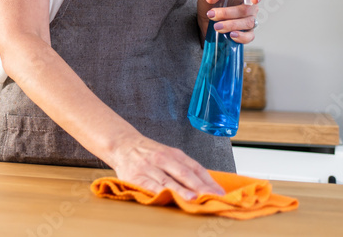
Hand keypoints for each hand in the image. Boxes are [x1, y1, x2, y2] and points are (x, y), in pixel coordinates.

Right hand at [106, 130, 224, 199]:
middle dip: (199, 186)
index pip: (195, 167)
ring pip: (167, 180)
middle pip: (184, 173)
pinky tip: (167, 198)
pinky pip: (149, 185)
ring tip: (193, 199)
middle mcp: (162, 159)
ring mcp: (148, 167)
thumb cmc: (149, 153)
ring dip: (181, 190)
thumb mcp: (169, 155)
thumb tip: (207, 185)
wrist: (122, 144)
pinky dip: (159, 192)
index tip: (220, 193)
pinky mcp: (135, 176)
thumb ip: (185, 168)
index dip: (208, 180)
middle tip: (212, 197)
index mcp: (174, 154)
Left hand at [198, 0, 261, 43]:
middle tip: (213, 15)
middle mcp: (248, 7)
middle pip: (247, 10)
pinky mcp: (246, 33)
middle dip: (228, 13)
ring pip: (248, 23)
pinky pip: (249, 36)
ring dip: (231, 25)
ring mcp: (248, 21)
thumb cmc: (209, 5)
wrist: (203, 22)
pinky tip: (231, 35)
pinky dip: (241, 37)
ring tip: (217, 26)